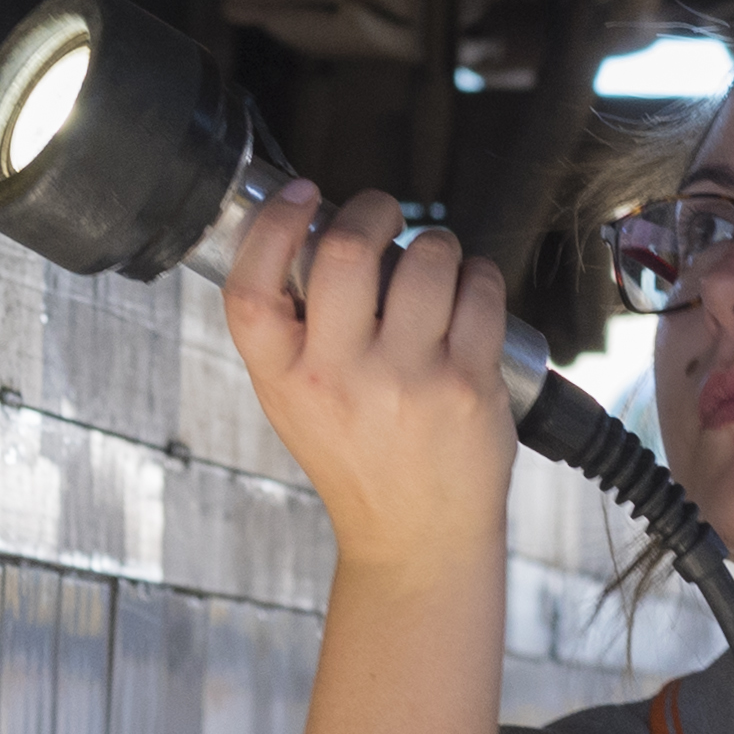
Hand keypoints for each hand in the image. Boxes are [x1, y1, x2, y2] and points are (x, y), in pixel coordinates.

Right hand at [222, 183, 517, 564]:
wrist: (416, 536)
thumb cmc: (358, 458)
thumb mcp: (294, 402)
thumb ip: (294, 329)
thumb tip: (317, 231)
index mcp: (285, 379)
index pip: (252, 287)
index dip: (274, 225)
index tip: (302, 197)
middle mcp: (341, 378)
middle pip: (348, 253)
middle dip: (374, 209)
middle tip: (383, 215)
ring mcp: (409, 380)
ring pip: (428, 259)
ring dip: (436, 244)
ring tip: (433, 266)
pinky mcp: (469, 384)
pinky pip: (481, 290)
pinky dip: (478, 276)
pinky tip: (468, 292)